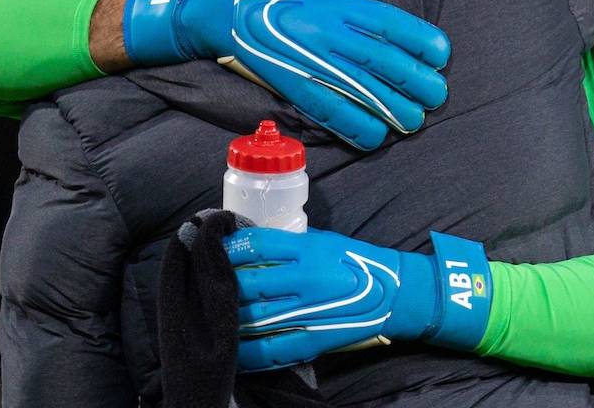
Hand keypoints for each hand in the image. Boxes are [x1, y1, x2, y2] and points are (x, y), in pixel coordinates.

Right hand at [122, 0, 450, 149]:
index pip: (391, 25)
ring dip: (395, 110)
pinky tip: (375, 136)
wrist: (227, 12)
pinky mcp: (296, 86)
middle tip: (435, 95)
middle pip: (386, 62)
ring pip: (365, 91)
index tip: (440, 55)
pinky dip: (357, 127)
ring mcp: (314, 62)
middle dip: (417, 83)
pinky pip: (333, 112)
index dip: (421, 42)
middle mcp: (331, 34)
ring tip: (413, 121)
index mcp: (340, 5)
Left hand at [224, 226, 491, 371]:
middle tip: (199, 282)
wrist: (394, 294)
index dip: (227, 246)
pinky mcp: (313, 340)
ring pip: (253, 317)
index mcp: (309, 249)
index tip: (207, 246)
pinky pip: (270, 350)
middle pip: (248, 282)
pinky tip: (230, 348)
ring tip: (207, 314)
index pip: (257, 244)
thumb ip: (288, 245)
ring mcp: (309, 312)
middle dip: (218, 283)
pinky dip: (245, 351)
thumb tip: (243, 244)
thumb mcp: (322, 241)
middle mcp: (307, 279)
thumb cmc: (354, 262)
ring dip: (226, 318)